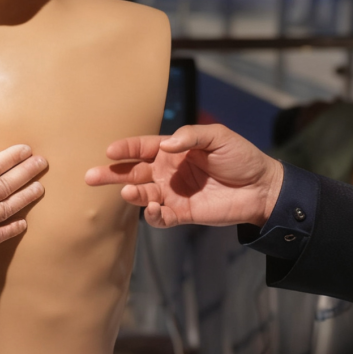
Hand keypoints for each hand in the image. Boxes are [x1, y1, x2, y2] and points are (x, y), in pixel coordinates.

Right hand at [0, 124, 45, 266]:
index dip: (10, 157)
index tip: (27, 150)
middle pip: (7, 185)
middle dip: (25, 173)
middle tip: (43, 164)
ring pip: (9, 207)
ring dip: (25, 197)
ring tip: (40, 189)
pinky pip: (0, 236)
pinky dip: (12, 230)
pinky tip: (23, 225)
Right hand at [84, 124, 283, 228]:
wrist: (263, 188)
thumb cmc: (241, 157)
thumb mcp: (218, 137)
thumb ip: (191, 136)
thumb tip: (165, 146)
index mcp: (171, 151)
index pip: (141, 148)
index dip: (124, 149)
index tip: (110, 151)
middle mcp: (166, 172)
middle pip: (131, 172)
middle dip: (111, 174)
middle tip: (90, 177)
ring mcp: (172, 194)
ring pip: (141, 195)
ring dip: (132, 194)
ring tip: (129, 193)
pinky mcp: (181, 213)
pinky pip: (159, 217)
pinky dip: (152, 215)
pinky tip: (153, 209)